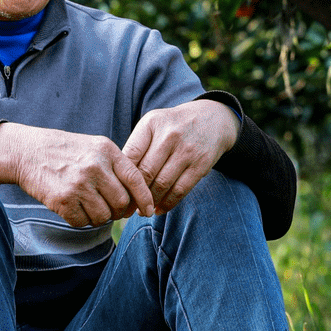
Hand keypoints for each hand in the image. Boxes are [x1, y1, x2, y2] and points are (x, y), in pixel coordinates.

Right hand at [0, 123, 154, 227]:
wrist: (26, 151)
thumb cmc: (66, 152)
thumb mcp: (96, 147)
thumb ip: (118, 167)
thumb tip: (138, 199)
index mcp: (107, 151)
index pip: (135, 179)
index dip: (145, 198)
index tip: (148, 211)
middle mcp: (95, 167)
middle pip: (121, 202)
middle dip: (118, 211)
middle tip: (109, 209)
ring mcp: (78, 184)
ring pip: (103, 216)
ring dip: (99, 217)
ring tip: (88, 206)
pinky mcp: (62, 200)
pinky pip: (82, 222)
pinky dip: (80, 220)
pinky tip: (74, 208)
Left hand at [122, 99, 239, 214]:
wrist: (212, 119)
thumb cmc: (173, 126)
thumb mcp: (153, 125)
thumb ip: (137, 146)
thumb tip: (118, 179)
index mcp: (152, 124)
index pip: (131, 155)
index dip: (121, 177)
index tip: (117, 192)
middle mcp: (170, 136)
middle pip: (145, 173)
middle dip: (134, 194)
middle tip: (126, 208)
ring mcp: (187, 151)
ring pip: (162, 184)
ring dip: (150, 201)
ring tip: (142, 210)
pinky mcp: (201, 164)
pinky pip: (180, 190)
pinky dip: (167, 203)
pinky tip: (159, 208)